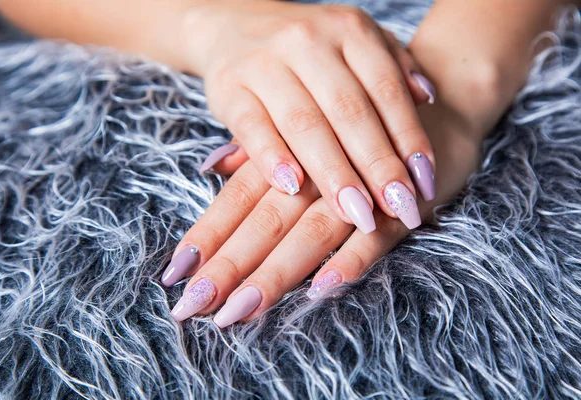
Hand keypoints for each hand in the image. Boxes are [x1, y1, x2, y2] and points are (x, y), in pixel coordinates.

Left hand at [161, 99, 482, 326]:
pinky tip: (323, 285)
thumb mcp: (305, 132)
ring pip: (311, 230)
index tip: (175, 275)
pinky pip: (376, 234)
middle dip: (229, 265)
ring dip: (276, 271)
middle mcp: (316, 170)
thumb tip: (212, 167)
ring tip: (242, 308)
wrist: (439, 102)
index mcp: (287, 154)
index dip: (206, 237)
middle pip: (264, 221)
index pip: (237, 200)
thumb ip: (260, 153)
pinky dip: (351, 258)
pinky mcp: (403, 202)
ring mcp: (360, 187)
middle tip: (193, 307)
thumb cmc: (359, 127)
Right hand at [188, 0, 437, 233]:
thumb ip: (394, 66)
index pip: (386, 90)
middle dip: (376, 166)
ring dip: (333, 173)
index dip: (408, 139)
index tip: (424, 184)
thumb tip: (427, 98)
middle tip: (398, 209)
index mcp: (349, 30)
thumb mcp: (356, 41)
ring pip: (305, 124)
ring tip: (356, 212)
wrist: (238, 26)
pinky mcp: (228, 88)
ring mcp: (264, 63)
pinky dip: (272, 157)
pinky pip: (252, 127)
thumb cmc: (309, 48)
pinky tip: (292, 187)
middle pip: (349, 111)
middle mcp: (307, 41)